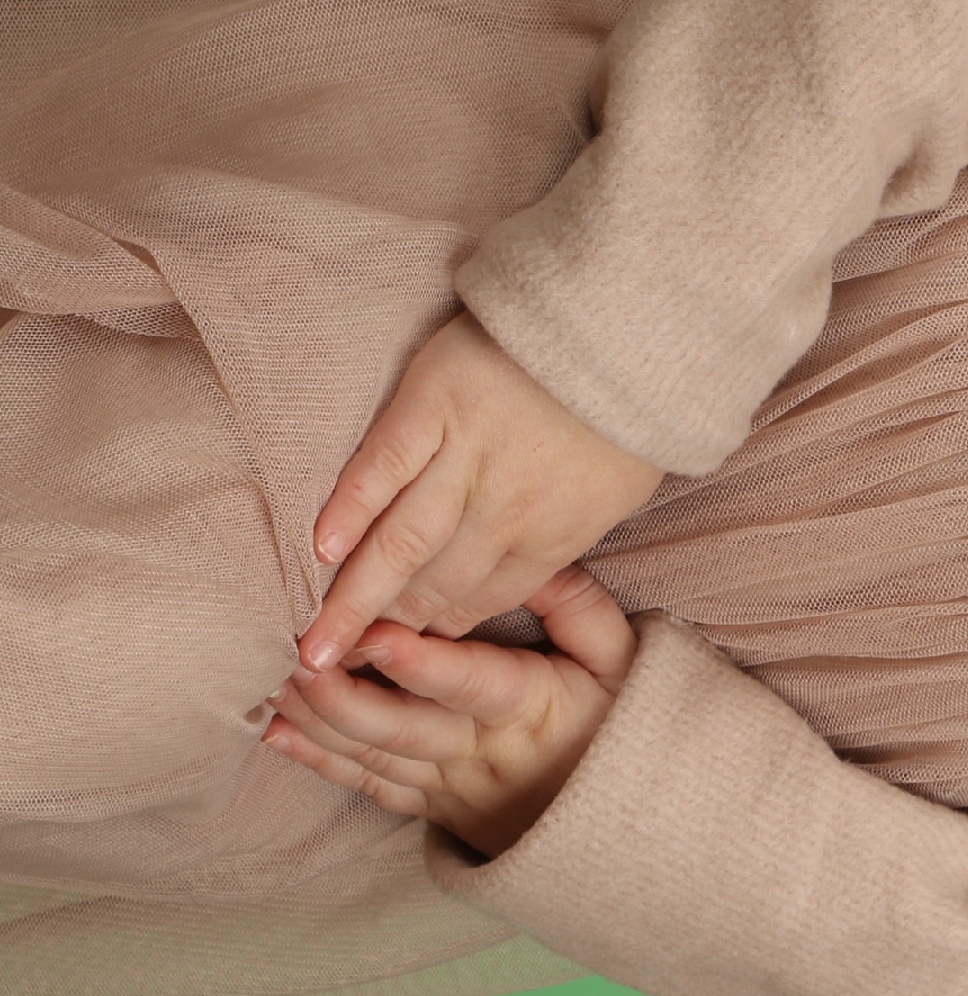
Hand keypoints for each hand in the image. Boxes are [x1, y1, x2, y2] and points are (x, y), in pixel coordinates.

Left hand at [266, 568, 636, 858]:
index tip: (376, 633)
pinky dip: (319, 761)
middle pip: (401, 728)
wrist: (614, 816)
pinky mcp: (427, 802)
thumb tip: (533, 563)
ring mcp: (447, 782)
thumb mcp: (620, 660)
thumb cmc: (613, 721)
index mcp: (528, 708)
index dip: (422, 664)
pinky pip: (366, 785)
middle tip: (296, 659)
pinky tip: (278, 732)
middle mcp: (478, 751)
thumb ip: (579, 607)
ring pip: (373, 755)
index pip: (472, 685)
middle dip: (343, 695)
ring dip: (319, 720)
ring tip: (273, 680)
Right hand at [300, 312, 662, 673]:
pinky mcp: (431, 405)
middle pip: (437, 583)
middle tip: (335, 673)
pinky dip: (349, 510)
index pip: (486, 600)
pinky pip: (380, 470)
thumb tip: (526, 578)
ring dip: (354, 598)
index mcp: (559, 533)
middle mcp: (508, 508)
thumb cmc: (627, 405)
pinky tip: (321, 551)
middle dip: (387, 632)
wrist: (621, 322)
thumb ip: (567, 532)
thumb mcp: (621, 488)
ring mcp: (467, 457)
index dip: (438, 637)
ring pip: (402, 542)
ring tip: (312, 646)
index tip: (395, 666)